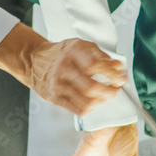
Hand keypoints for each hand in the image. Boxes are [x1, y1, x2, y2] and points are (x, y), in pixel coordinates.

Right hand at [0, 24, 125, 115]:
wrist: (34, 60)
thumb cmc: (61, 53)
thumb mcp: (81, 46)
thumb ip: (101, 56)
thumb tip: (118, 66)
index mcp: (73, 52)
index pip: (96, 65)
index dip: (113, 74)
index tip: (122, 78)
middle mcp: (64, 68)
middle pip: (92, 87)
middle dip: (109, 91)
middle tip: (115, 90)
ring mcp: (58, 84)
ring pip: (86, 101)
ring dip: (101, 101)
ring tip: (104, 96)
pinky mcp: (55, 98)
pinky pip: (78, 109)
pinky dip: (90, 108)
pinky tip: (93, 102)